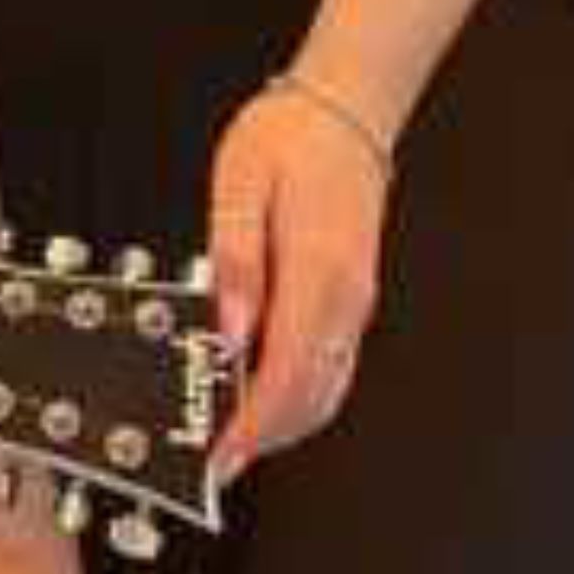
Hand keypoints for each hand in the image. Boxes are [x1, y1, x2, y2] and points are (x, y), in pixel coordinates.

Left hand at [208, 81, 389, 480]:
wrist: (346, 111)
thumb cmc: (287, 139)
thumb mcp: (239, 185)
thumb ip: (234, 261)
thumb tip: (228, 331)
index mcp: (317, 271)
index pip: (288, 373)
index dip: (253, 425)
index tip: (221, 454)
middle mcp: (345, 298)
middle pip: (312, 396)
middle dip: (266, 438)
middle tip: (218, 462)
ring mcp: (355, 302)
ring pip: (328, 389)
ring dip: (285, 424)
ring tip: (236, 440)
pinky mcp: (353, 298)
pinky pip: (332, 366)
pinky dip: (302, 396)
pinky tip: (266, 398)